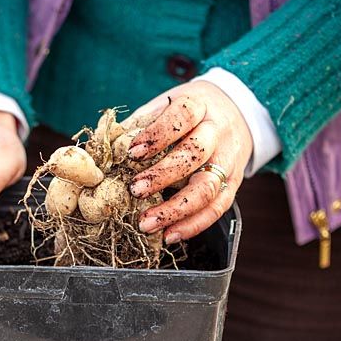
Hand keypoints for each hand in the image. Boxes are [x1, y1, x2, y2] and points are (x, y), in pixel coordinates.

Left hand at [127, 80, 252, 242]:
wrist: (234, 114)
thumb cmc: (187, 114)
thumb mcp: (165, 106)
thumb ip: (139, 125)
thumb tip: (106, 150)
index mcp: (199, 106)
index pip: (182, 116)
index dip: (157, 135)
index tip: (133, 152)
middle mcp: (217, 133)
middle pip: (194, 154)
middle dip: (162, 176)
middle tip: (134, 191)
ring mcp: (227, 161)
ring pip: (206, 187)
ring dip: (175, 209)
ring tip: (146, 223)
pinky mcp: (232, 185)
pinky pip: (216, 209)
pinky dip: (192, 225)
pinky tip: (169, 235)